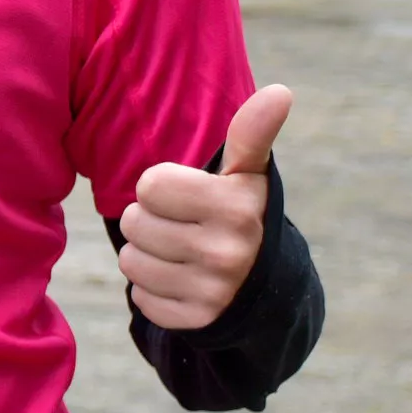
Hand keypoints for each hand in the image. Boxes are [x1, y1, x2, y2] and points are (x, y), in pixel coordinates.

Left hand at [118, 86, 291, 332]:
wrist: (262, 286)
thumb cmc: (240, 213)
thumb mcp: (248, 175)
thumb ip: (252, 133)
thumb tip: (281, 91)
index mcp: (236, 207)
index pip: (149, 185)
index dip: (161, 187)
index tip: (186, 195)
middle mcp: (227, 251)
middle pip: (134, 223)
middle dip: (150, 220)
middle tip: (181, 226)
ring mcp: (212, 291)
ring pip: (130, 261)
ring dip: (146, 254)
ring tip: (178, 252)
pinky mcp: (196, 322)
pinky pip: (140, 299)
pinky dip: (152, 290)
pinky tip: (180, 281)